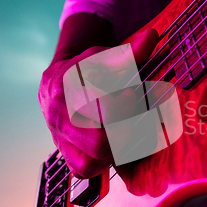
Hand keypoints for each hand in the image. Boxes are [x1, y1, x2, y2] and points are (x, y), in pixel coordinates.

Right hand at [39, 29, 158, 177]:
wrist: (54, 86)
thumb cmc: (84, 70)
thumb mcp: (104, 56)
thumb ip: (129, 51)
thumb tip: (152, 36)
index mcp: (68, 88)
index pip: (100, 108)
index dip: (125, 106)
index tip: (134, 96)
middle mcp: (59, 117)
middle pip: (99, 143)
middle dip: (127, 134)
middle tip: (138, 120)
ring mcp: (60, 140)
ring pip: (90, 162)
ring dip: (117, 152)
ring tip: (129, 133)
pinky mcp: (65, 155)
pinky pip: (84, 170)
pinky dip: (103, 164)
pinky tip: (115, 147)